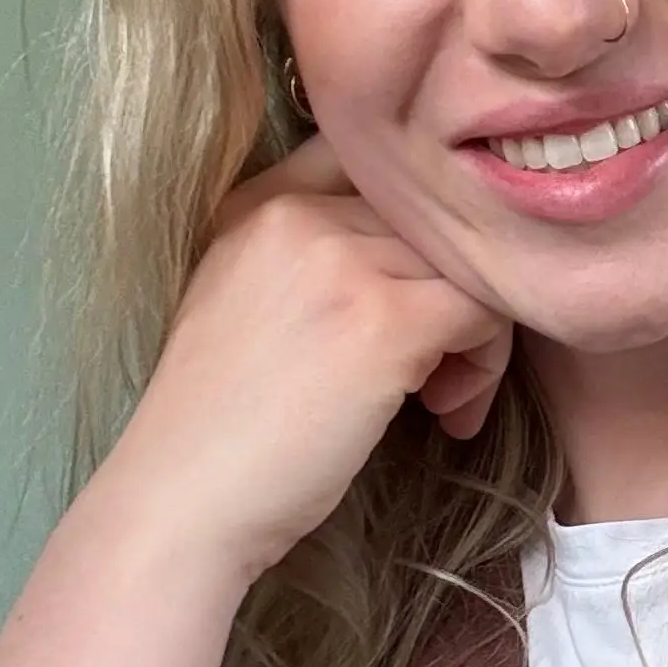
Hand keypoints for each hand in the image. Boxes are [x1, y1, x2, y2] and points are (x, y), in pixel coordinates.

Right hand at [95, 135, 513, 584]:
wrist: (183, 502)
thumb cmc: (222, 434)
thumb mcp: (245, 309)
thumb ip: (312, 265)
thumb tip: (417, 266)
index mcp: (254, 204)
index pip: (369, 163)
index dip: (413, 228)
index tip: (415, 299)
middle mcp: (294, 214)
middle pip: (427, 221)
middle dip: (449, 297)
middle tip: (439, 377)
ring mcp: (339, 262)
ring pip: (463, 266)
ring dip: (475, 337)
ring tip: (444, 400)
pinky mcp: (383, 321)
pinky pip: (482, 313)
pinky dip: (483, 365)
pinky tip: (448, 413)